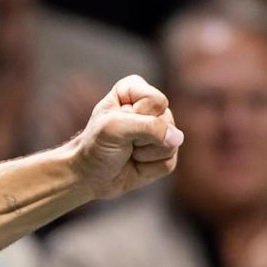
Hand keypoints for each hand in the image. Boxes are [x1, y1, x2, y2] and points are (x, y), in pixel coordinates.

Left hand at [67, 75, 182, 199]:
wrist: (88, 177)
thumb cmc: (96, 146)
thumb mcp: (115, 128)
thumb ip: (149, 127)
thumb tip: (178, 138)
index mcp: (133, 90)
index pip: (157, 101)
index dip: (138, 116)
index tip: (117, 123)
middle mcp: (150, 107)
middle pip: (166, 122)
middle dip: (142, 138)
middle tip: (122, 142)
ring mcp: (160, 131)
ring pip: (172, 143)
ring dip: (145, 154)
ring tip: (128, 152)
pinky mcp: (164, 153)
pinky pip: (169, 162)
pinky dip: (148, 168)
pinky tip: (134, 164)